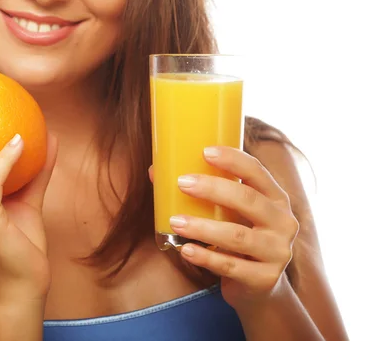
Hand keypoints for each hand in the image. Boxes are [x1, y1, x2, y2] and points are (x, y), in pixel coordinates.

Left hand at [149, 147, 298, 309]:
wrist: (258, 285)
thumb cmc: (238, 234)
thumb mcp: (230, 211)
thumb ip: (204, 191)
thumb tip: (154, 171)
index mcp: (275, 197)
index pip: (257, 171)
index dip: (233, 160)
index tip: (205, 151)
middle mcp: (283, 222)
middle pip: (248, 199)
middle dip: (213, 189)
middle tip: (182, 183)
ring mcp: (277, 252)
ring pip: (237, 236)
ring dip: (203, 227)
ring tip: (175, 221)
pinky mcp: (264, 279)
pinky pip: (231, 266)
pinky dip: (206, 258)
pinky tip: (185, 250)